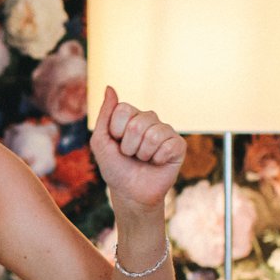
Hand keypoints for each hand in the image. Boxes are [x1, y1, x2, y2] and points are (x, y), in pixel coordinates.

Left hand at [90, 83, 185, 214]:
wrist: (131, 193)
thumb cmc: (115, 167)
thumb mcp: (101, 142)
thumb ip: (105, 114)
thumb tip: (109, 87)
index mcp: (131, 115)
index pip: (123, 110)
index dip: (116, 131)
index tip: (116, 143)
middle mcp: (149, 119)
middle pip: (137, 123)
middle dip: (129, 146)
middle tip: (131, 155)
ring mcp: (165, 130)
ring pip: (153, 135)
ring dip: (143, 154)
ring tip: (143, 159)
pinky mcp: (178, 145)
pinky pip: (168, 145)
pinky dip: (158, 159)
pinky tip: (157, 162)